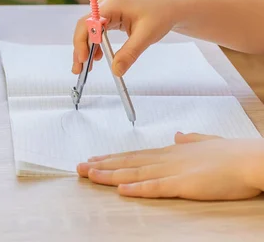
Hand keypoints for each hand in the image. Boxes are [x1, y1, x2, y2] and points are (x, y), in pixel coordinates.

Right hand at [72, 0, 179, 76]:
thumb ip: (129, 54)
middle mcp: (106, 0)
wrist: (173, 7)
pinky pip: (98, 27)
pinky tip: (97, 56)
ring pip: (90, 28)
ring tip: (88, 66)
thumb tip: (116, 71)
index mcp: (113, 2)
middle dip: (82, 48)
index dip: (82, 42)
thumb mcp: (146, 37)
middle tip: (79, 69)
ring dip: (88, 47)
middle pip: (86, 26)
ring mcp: (107, 4)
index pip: (88, 22)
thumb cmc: (162, 15)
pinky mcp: (110, 10)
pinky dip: (96, 42)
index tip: (83, 60)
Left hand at [77, 132, 263, 200]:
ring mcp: (174, 171)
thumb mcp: (207, 143)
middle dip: (102, 165)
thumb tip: (177, 135)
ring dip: (110, 175)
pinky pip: (156, 188)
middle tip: (79, 167)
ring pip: (134, 173)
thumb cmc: (234, 154)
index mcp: (172, 152)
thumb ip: (190, 140)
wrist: (252, 159)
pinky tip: (121, 189)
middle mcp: (167, 159)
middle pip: (128, 162)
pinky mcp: (185, 185)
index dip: (112, 158)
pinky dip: (137, 188)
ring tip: (89, 174)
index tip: (94, 158)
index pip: (135, 155)